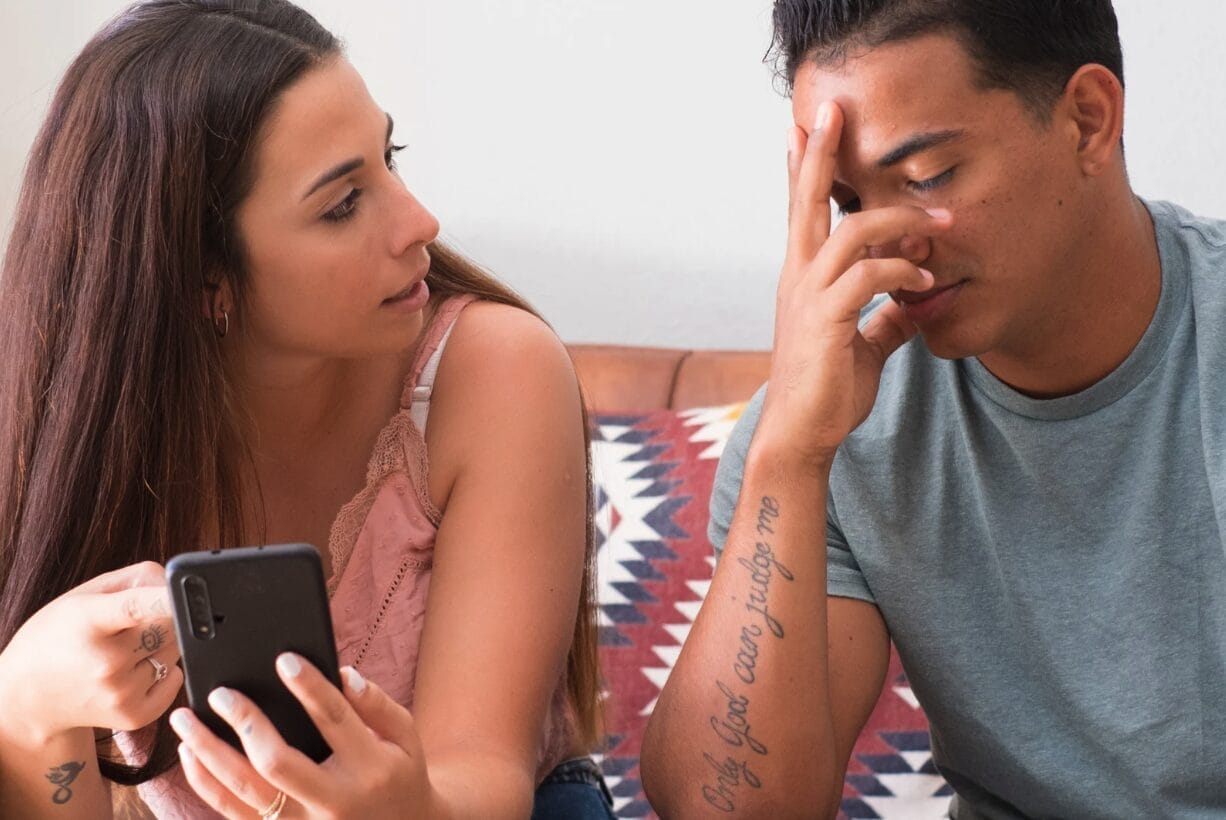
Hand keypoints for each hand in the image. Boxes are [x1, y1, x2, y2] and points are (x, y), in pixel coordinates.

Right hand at [0, 562, 181, 741]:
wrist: (31, 696)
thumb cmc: (60, 635)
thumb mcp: (85, 595)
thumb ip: (136, 579)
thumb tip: (176, 584)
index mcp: (89, 623)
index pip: (134, 608)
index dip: (164, 598)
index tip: (181, 590)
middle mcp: (106, 661)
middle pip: (171, 625)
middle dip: (164, 617)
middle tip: (133, 624)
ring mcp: (121, 693)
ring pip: (176, 650)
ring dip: (162, 645)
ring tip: (126, 650)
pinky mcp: (134, 715)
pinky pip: (176, 679)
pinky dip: (165, 672)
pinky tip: (133, 672)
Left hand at [171, 654, 434, 819]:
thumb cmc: (399, 775)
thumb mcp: (406, 737)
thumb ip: (377, 703)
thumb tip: (341, 674)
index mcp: (370, 767)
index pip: (334, 719)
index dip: (309, 687)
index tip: (284, 659)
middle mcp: (334, 801)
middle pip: (277, 763)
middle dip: (245, 724)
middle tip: (220, 693)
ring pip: (244, 792)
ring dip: (208, 754)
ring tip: (185, 720)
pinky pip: (234, 813)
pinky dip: (206, 784)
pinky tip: (191, 755)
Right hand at [759, 100, 952, 465]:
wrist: (801, 434)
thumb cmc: (827, 390)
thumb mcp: (863, 344)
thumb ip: (884, 317)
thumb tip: (912, 303)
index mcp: (804, 278)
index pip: (803, 212)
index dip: (804, 169)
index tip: (806, 129)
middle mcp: (798, 277)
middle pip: (807, 202)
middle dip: (819, 154)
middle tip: (829, 111)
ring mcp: (808, 296)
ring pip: (850, 231)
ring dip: (900, 222)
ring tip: (940, 227)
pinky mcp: (825, 319)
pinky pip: (868, 276)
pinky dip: (902, 272)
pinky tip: (926, 285)